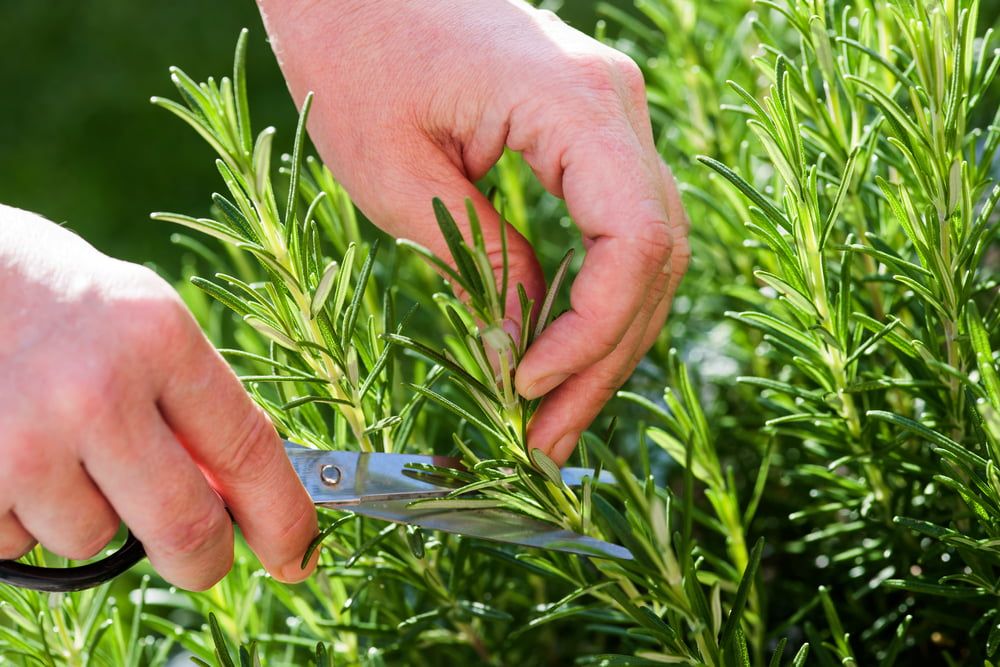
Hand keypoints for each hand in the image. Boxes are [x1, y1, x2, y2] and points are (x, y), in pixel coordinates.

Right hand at [0, 206, 317, 588]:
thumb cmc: (48, 293)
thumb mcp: (137, 319)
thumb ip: (187, 399)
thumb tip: (233, 489)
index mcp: (158, 337)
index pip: (248, 450)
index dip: (283, 517)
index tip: (298, 555)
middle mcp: (98, 391)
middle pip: (186, 526)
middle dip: (204, 561)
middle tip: (204, 561)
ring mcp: (25, 441)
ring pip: (92, 539)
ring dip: (89, 515)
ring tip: (56, 445)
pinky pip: (20, 540)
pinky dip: (23, 515)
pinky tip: (8, 453)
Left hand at [258, 0, 689, 463]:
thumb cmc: (350, 48)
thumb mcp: (395, 172)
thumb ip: (477, 258)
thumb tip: (521, 345)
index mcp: (576, 104)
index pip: (636, 241)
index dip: (592, 331)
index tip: (526, 385)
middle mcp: (616, 103)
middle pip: (654, 256)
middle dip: (602, 358)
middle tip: (546, 440)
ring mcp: (611, 112)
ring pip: (645, 249)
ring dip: (603, 338)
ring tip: (551, 414)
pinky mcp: (587, 127)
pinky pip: (616, 226)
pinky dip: (593, 294)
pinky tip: (557, 348)